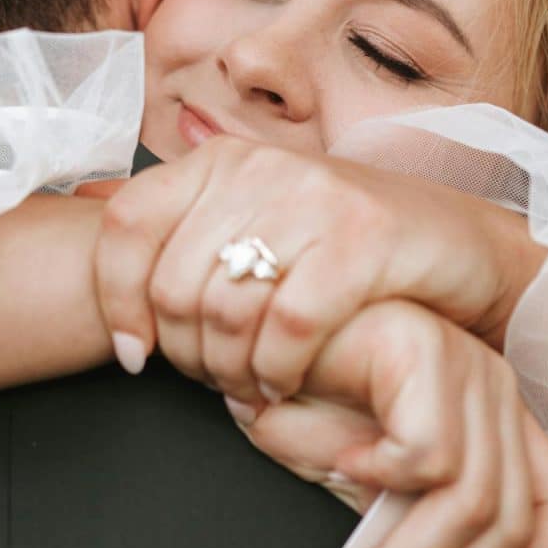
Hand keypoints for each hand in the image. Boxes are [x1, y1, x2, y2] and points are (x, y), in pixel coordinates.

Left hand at [94, 137, 546, 403]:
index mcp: (219, 161)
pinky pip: (287, 327)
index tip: (135, 355)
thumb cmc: (341, 246)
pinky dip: (275, 372)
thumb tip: (91, 240)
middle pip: (173, 285)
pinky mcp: (362, 238)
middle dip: (185, 355)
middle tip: (213, 380)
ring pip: (226, 311)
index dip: (116, 300)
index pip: (125, 225)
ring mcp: (313, 197)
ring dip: (229, 372)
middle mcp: (259, 167)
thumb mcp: (256, 222)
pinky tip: (282, 385)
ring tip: (247, 387)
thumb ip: (185, 232)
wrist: (456, 243)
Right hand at [227, 300, 547, 547]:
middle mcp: (494, 389)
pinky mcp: (424, 350)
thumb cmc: (302, 394)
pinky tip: (343, 463)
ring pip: (473, 500)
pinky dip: (379, 477)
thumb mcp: (367, 474)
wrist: (252, 332)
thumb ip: (415, 516)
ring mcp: (465, 366)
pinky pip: (427, 453)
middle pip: (513, 518)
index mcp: (495, 418)